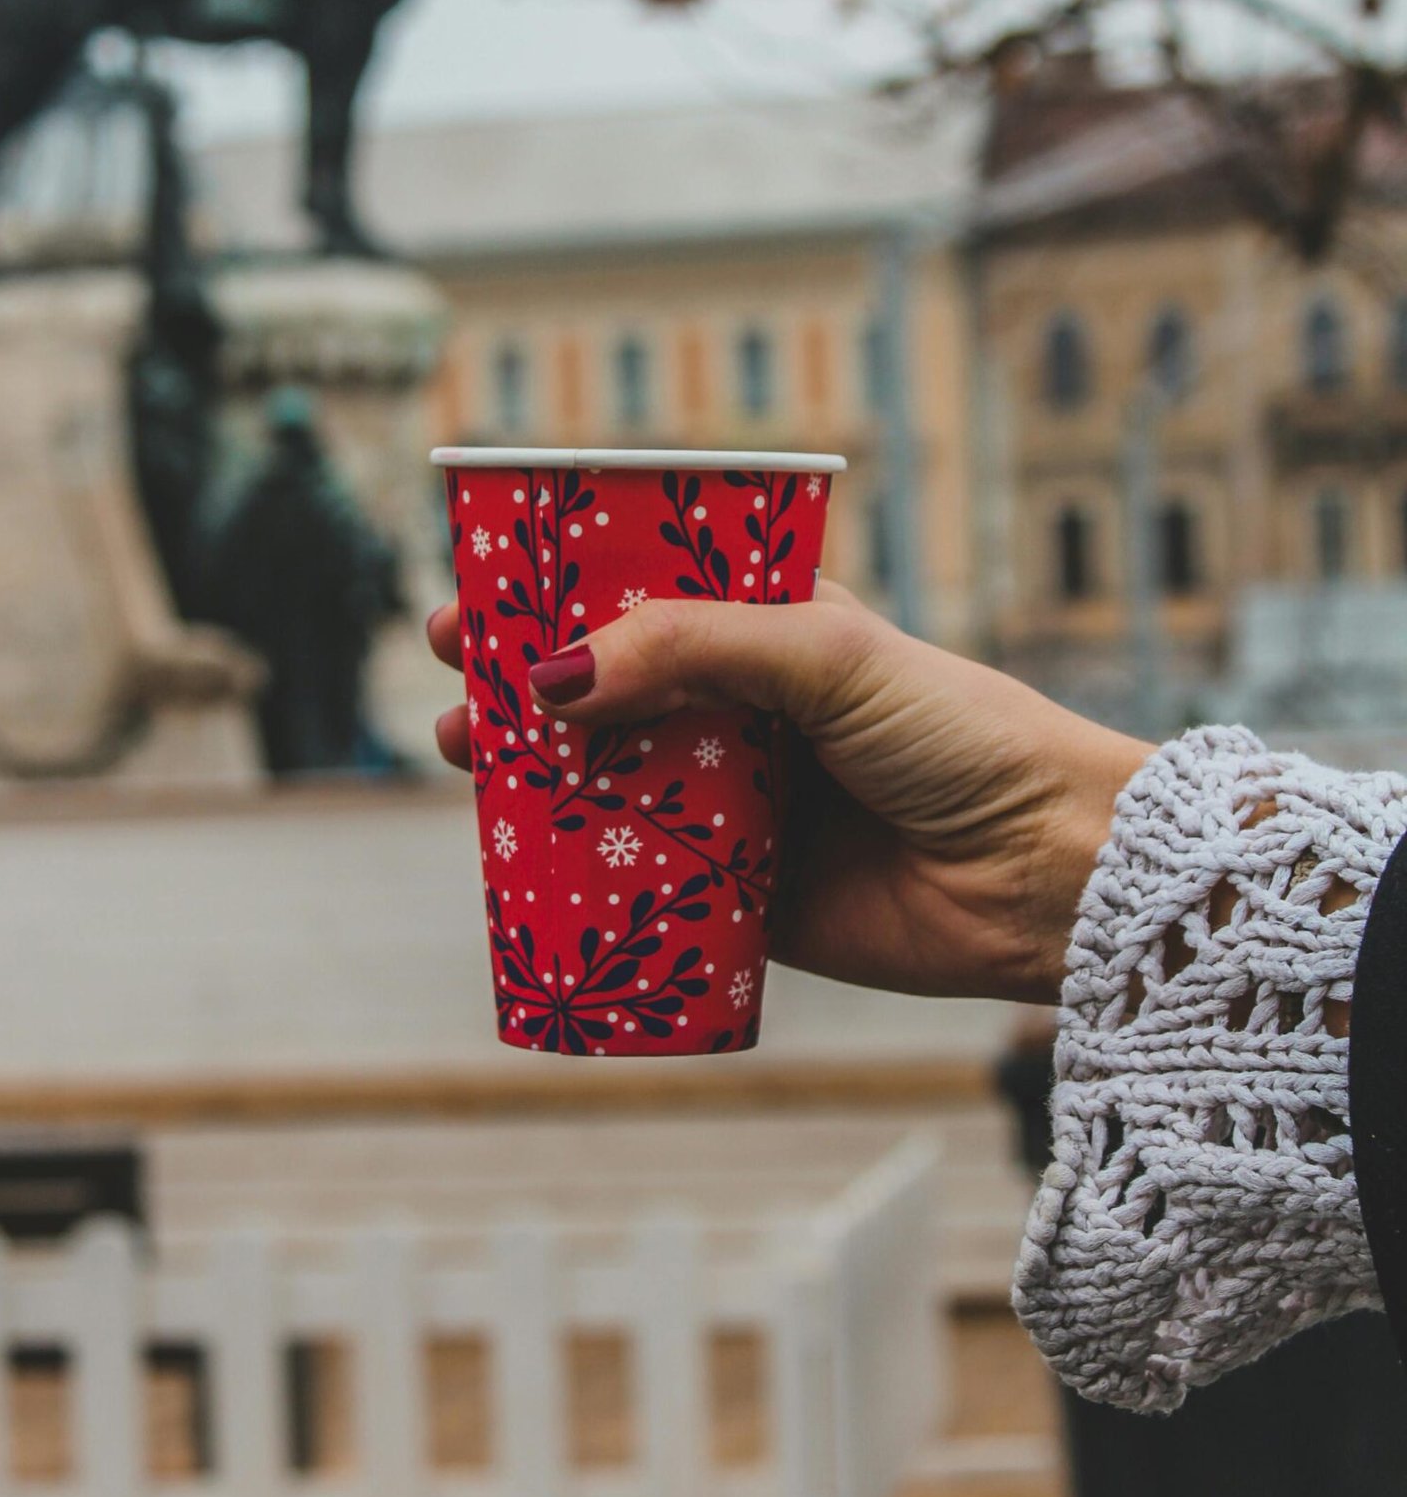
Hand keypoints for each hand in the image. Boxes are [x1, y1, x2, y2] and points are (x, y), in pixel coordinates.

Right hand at [428, 582, 1148, 1005]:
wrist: (1046, 872)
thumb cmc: (959, 734)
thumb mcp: (826, 655)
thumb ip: (692, 650)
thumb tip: (553, 677)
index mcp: (770, 635)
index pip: (642, 602)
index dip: (557, 598)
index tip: (476, 596)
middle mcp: (746, 717)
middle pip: (609, 696)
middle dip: (524, 689)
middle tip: (450, 682)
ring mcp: (740, 808)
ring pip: (611, 786)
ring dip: (533, 775)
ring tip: (463, 757)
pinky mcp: (743, 900)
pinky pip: (642, 885)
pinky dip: (581, 875)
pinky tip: (519, 862)